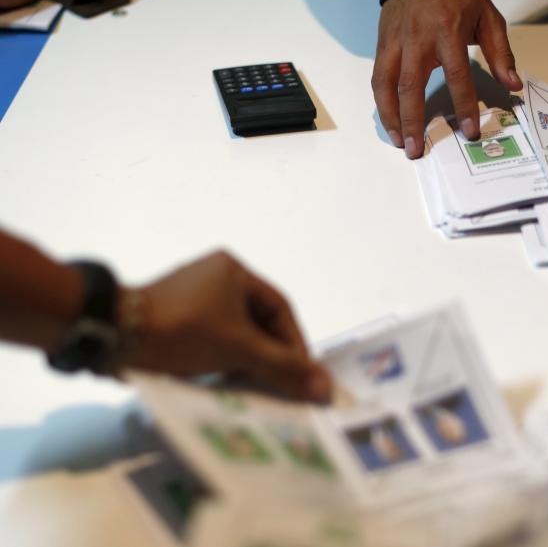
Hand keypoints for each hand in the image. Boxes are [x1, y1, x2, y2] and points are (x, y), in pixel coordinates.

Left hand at [121, 251, 330, 402]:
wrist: (112, 336)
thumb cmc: (182, 331)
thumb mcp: (238, 349)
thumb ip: (283, 367)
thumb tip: (325, 387)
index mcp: (235, 271)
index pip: (280, 308)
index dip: (295, 343)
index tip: (302, 374)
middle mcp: (216, 275)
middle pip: (258, 320)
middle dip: (270, 353)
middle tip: (280, 384)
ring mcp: (193, 294)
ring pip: (235, 330)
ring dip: (246, 358)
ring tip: (253, 387)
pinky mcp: (174, 313)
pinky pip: (212, 335)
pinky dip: (222, 356)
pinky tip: (223, 381)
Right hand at [372, 0, 522, 158]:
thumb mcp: (488, 17)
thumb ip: (500, 53)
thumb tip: (513, 85)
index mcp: (448, 32)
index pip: (457, 75)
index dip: (464, 105)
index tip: (469, 131)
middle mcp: (418, 39)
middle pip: (411, 86)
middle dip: (414, 121)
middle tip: (416, 150)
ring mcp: (395, 42)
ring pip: (386, 85)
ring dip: (390, 117)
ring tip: (398, 141)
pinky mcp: (382, 44)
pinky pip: (378, 77)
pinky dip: (381, 102)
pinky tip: (389, 120)